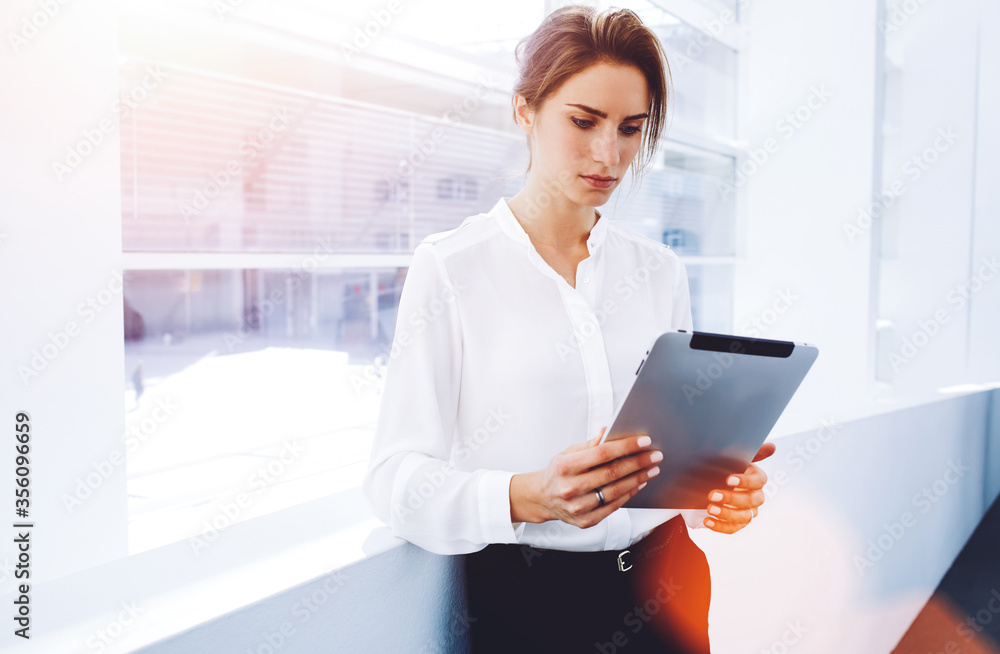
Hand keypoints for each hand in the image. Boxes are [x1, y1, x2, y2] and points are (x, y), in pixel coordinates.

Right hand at [510, 426, 660, 528]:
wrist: (541, 498)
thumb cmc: (557, 473)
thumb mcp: (568, 453)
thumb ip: (590, 444)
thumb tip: (609, 431)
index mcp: (566, 466)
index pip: (602, 453)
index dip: (626, 446)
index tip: (644, 441)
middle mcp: (571, 487)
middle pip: (612, 473)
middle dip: (638, 462)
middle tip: (655, 455)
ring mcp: (578, 506)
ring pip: (615, 491)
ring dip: (638, 479)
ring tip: (651, 469)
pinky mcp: (585, 520)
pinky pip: (613, 506)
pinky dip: (628, 494)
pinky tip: (638, 484)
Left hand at [702, 442, 775, 533]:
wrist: (708, 482)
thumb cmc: (724, 468)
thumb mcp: (733, 458)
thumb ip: (752, 453)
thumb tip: (772, 447)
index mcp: (756, 479)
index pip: (759, 481)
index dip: (745, 481)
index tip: (728, 479)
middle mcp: (756, 497)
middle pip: (751, 500)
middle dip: (732, 498)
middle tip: (712, 495)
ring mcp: (748, 511)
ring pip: (743, 516)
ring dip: (726, 514)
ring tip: (710, 509)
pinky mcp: (737, 523)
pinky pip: (732, 528)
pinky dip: (720, 526)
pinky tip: (708, 521)